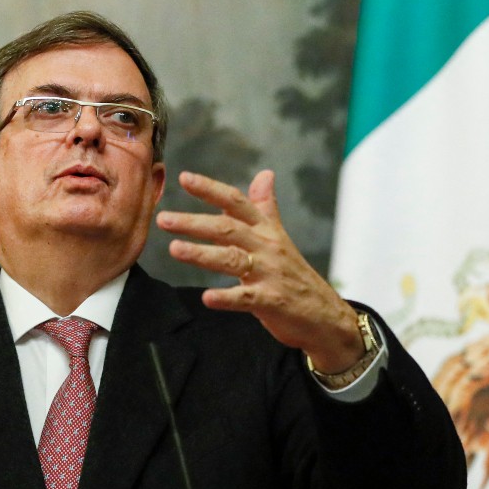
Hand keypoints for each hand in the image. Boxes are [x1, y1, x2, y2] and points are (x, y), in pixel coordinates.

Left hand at [155, 170, 361, 372]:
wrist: (324, 314)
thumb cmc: (294, 274)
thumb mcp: (279, 237)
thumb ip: (265, 207)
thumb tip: (265, 174)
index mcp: (266, 230)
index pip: (236, 203)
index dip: (211, 189)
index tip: (184, 178)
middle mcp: (267, 246)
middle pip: (228, 228)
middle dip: (194, 222)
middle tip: (164, 219)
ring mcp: (270, 273)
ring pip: (232, 259)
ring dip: (202, 254)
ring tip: (175, 249)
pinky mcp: (272, 301)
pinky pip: (246, 298)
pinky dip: (226, 298)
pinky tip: (207, 298)